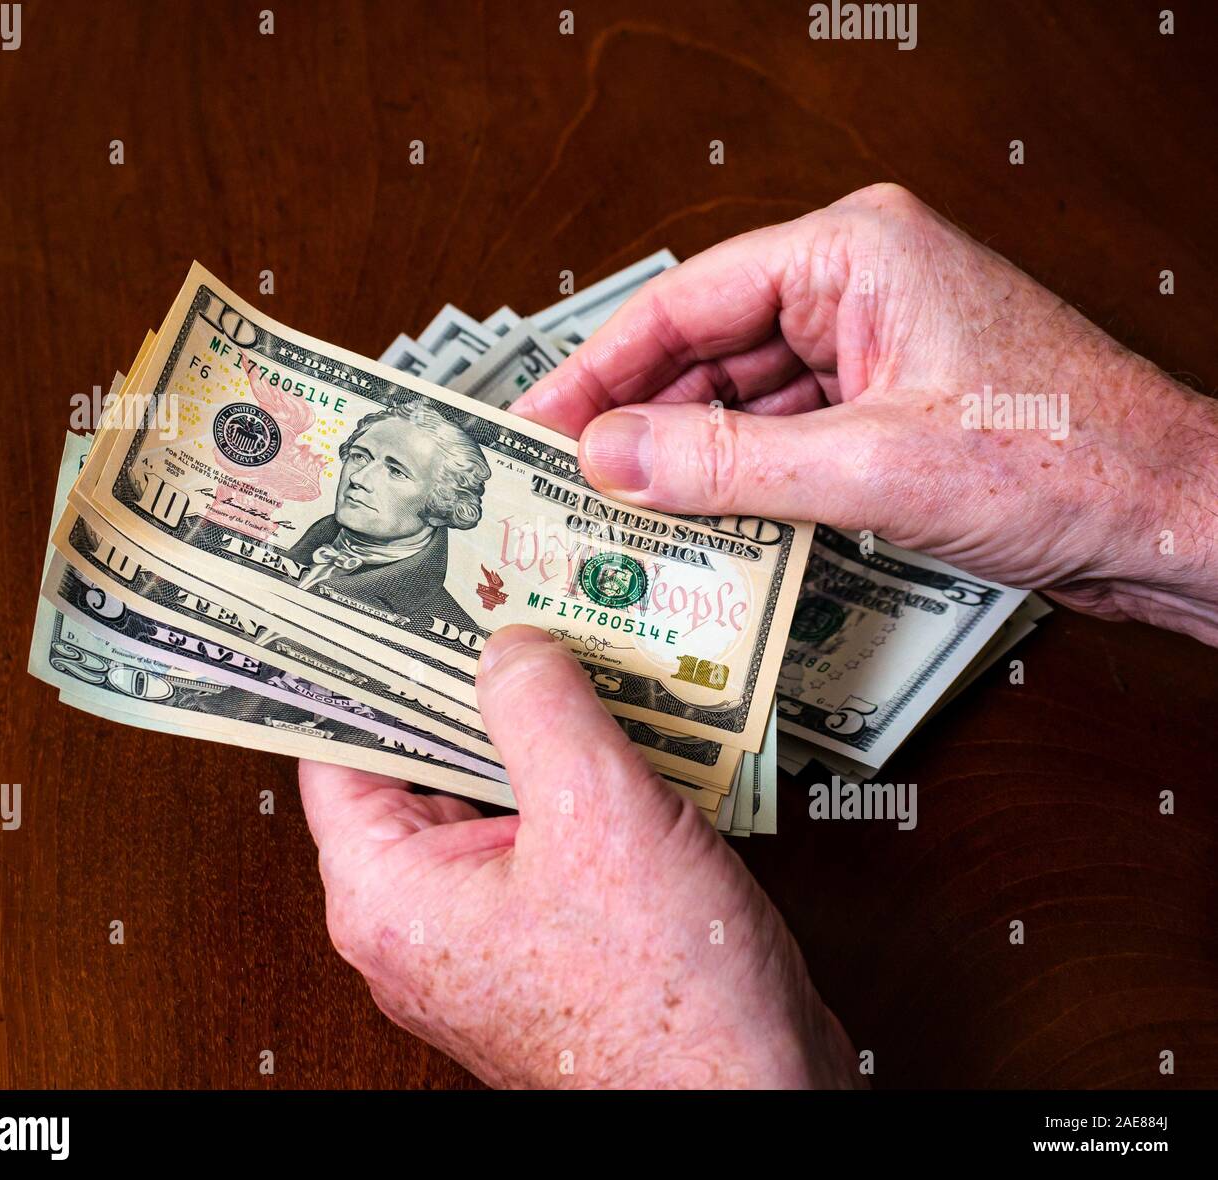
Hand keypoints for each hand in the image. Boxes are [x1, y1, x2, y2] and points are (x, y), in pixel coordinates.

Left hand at [299, 626, 858, 1088]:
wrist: (750, 1098)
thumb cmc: (664, 1006)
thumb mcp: (595, 815)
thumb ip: (539, 709)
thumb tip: (509, 649)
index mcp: (390, 895)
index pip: (340, 748)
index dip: (363, 667)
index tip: (382, 601)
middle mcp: (425, 915)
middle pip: (419, 762)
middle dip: (465, 684)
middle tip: (498, 599)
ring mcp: (489, 924)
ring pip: (491, 791)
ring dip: (531, 727)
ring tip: (566, 645)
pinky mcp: (550, 927)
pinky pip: (542, 827)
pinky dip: (573, 775)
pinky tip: (618, 723)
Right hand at [514, 184, 1217, 645]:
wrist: (1168, 517)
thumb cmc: (1064, 459)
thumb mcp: (872, 465)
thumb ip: (727, 461)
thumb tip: (611, 455)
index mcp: (853, 250)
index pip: (686, 301)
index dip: (599, 367)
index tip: (537, 421)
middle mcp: (856, 283)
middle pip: (705, 348)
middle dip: (636, 418)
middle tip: (563, 480)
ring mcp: (871, 344)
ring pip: (739, 396)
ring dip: (684, 455)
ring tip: (616, 512)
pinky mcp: (884, 401)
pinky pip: (781, 432)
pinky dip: (738, 477)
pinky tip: (696, 520)